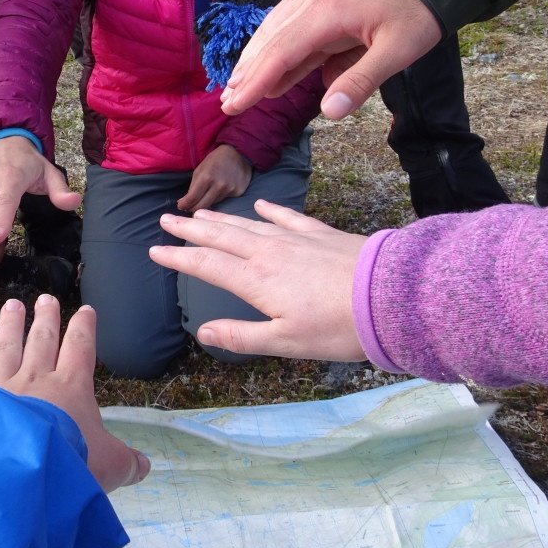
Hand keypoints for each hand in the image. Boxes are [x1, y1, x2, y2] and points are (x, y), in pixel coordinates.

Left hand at [0, 295, 149, 492]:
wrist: (24, 474)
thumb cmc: (71, 464)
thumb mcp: (110, 466)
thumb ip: (126, 462)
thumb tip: (144, 465)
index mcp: (71, 389)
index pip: (80, 349)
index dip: (84, 329)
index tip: (86, 310)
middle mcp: (36, 380)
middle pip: (42, 342)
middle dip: (46, 319)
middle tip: (45, 298)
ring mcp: (2, 387)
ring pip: (8, 348)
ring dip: (11, 326)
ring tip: (12, 305)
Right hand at [149, 200, 367, 360]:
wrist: (390, 295)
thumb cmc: (338, 327)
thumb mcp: (286, 342)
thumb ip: (242, 336)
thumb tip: (203, 332)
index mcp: (256, 281)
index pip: (207, 265)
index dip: (179, 257)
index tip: (156, 250)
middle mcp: (269, 253)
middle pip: (221, 236)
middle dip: (191, 229)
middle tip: (167, 218)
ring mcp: (296, 239)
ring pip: (248, 225)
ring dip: (222, 219)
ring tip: (201, 213)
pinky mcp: (321, 234)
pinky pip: (287, 217)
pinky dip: (270, 211)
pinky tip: (260, 205)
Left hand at [177, 144, 251, 211]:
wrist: (237, 153)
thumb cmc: (215, 161)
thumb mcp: (200, 170)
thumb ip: (192, 187)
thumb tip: (184, 203)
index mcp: (206, 178)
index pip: (192, 199)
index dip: (184, 205)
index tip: (181, 206)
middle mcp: (219, 185)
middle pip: (202, 207)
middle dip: (193, 208)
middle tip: (189, 207)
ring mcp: (230, 190)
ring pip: (213, 204)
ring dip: (207, 201)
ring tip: (208, 193)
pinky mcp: (238, 192)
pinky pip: (224, 200)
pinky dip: (219, 197)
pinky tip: (221, 189)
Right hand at [220, 0, 443, 119]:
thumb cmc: (417, 10)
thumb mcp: (398, 50)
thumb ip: (361, 80)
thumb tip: (328, 113)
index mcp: (323, 18)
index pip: (278, 56)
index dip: (255, 83)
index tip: (235, 106)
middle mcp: (311, 9)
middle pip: (269, 46)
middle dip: (247, 76)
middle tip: (227, 103)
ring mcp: (315, 6)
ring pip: (276, 39)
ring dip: (256, 64)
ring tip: (237, 88)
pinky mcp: (324, 8)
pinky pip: (292, 34)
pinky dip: (276, 54)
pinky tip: (273, 71)